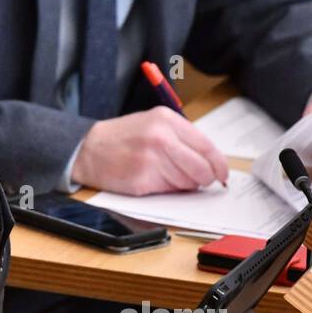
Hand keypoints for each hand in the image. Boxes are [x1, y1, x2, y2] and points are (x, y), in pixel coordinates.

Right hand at [71, 107, 228, 194]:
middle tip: (198, 179)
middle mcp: (160, 138)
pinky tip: (152, 179)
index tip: (222, 174)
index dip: (219, 165)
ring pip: (187, 183)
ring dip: (183, 184)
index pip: (207, 147)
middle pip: (201, 169)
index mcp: (167, 120)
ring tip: (164, 174)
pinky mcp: (142, 181)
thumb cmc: (124, 137)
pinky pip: (168, 191)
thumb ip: (182, 138)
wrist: (89, 149)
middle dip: (204, 178)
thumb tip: (211, 162)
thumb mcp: (154, 123)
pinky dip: (165, 189)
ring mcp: (151, 160)